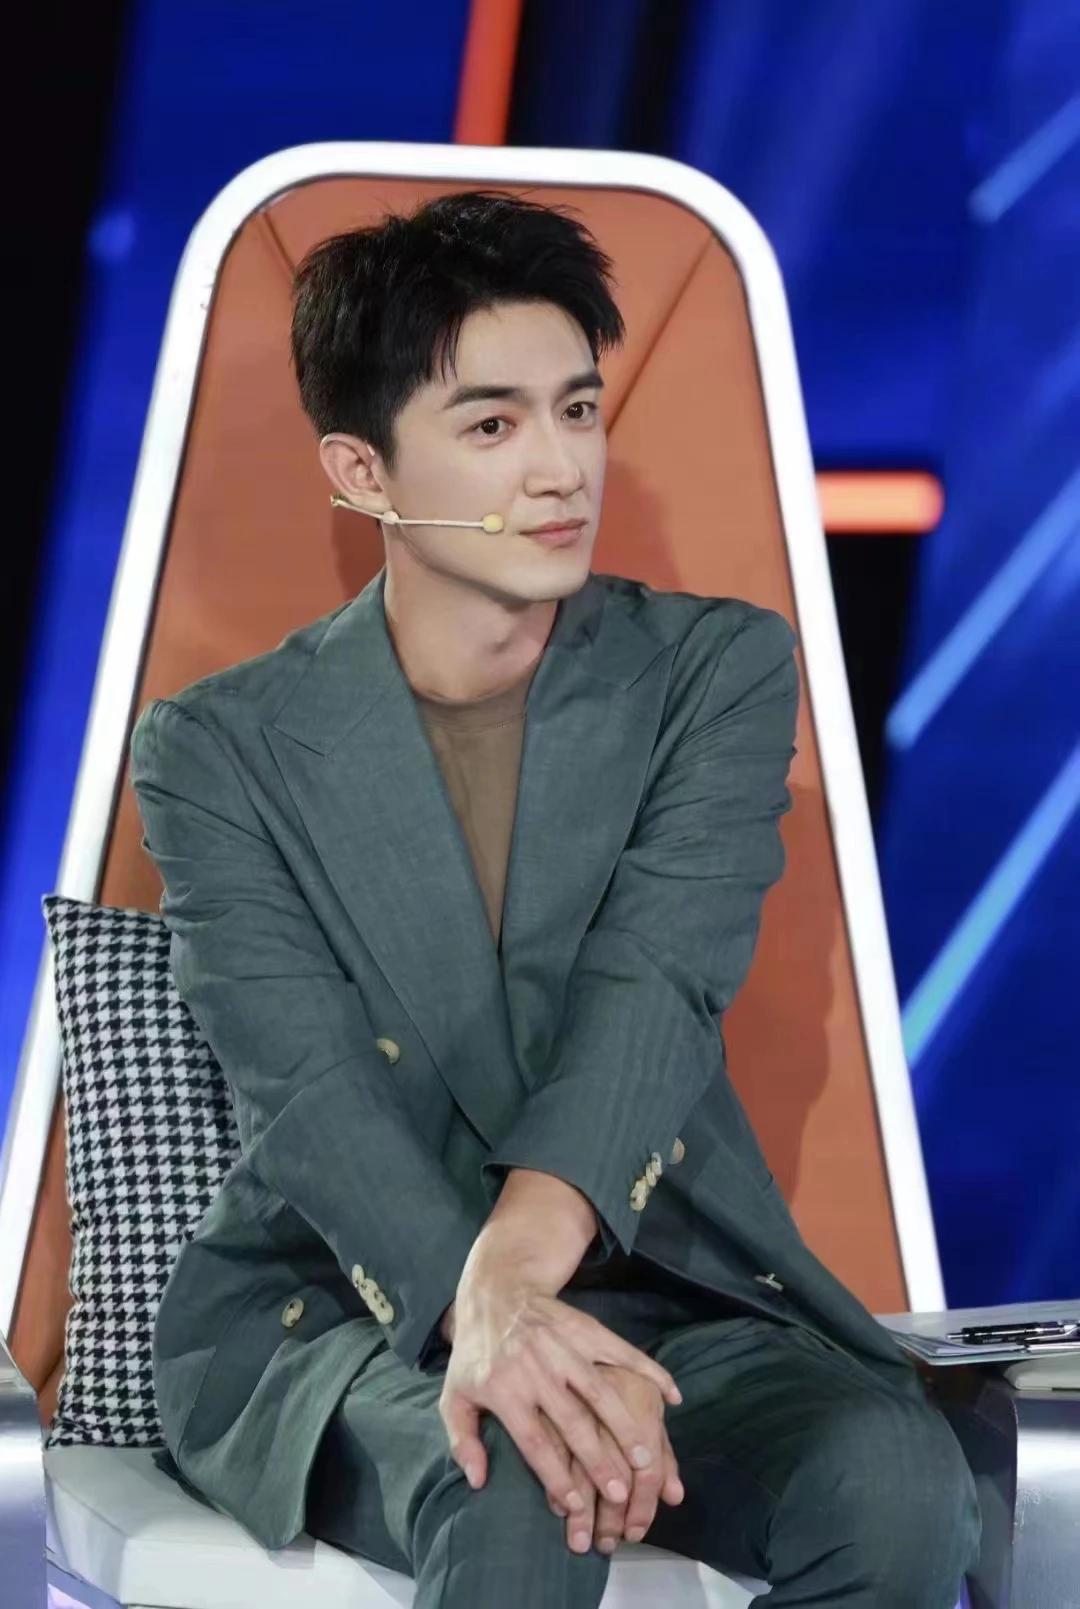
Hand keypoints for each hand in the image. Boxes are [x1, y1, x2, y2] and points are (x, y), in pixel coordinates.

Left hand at [439, 1274, 681, 1519]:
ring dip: (624, 1424)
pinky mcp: (584, 1328)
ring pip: (600, 1391)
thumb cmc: (476, 1353)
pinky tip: (671, 1394)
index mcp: (505, 1390)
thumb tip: (477, 1482)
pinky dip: (648, 1371)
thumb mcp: (453, 1395)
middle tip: (621, 1494)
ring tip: (646, 1457)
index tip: (576, 1507)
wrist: (495, 1290)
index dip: (556, 1476)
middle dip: (598, 1460)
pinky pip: (621, 1351)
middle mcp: (537, 1370)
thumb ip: (462, 1440)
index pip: (535, 1441)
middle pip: (573, 1422)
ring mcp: (563, 1347)